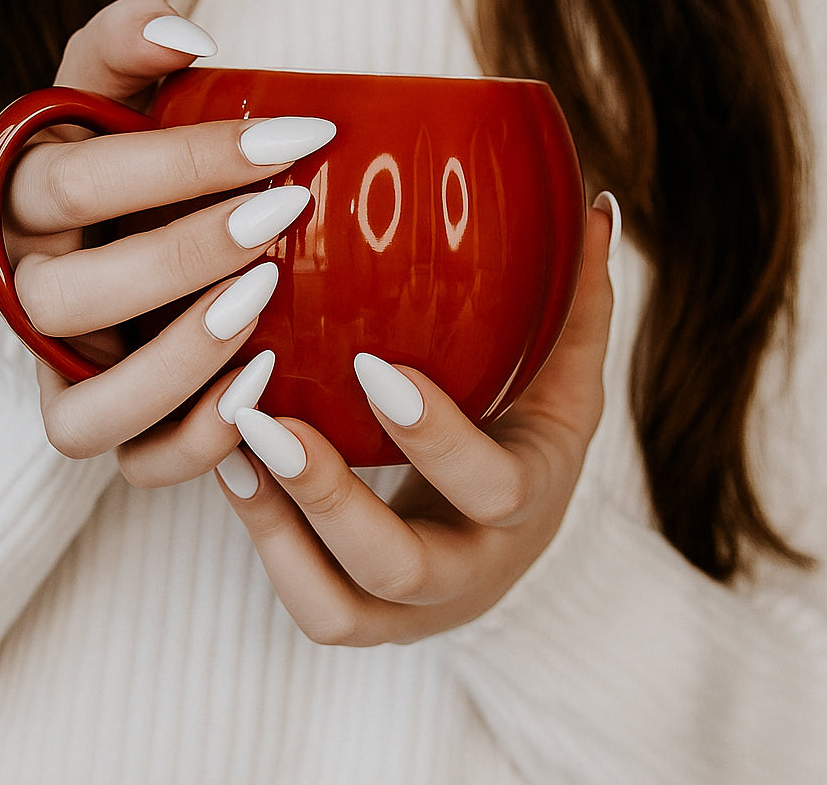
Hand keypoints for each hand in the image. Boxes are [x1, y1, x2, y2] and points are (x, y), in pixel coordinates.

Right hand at [2, 0, 333, 482]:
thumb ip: (124, 49)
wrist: (102, 248)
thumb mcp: (109, 98)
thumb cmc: (122, 170)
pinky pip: (131, 462)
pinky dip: (196, 440)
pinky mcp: (98, 424)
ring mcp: (60, 372)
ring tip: (263, 303)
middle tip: (283, 214)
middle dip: (186, 253)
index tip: (297, 137)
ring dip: (182, 358)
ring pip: (88, 404)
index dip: (186, 159)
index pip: (79, 180)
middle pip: (72, 294)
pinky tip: (260, 386)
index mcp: (23, 204)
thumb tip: (182, 31)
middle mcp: (28, 294)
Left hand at [217, 197, 617, 643]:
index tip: (373, 364)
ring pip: (338, 608)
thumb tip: (597, 207)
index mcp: (530, 502)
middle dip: (329, 496)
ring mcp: (414, 611)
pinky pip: (308, 605)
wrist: (510, 544)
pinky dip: (265, 542)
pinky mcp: (364, 619)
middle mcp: (474, 572)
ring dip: (277, 530)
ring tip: (232, 445)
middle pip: (402, 565)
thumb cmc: (530, 441)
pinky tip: (229, 466)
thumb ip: (579, 303)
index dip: (436, 436)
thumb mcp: (564, 380)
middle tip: (265, 418)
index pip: (494, 486)